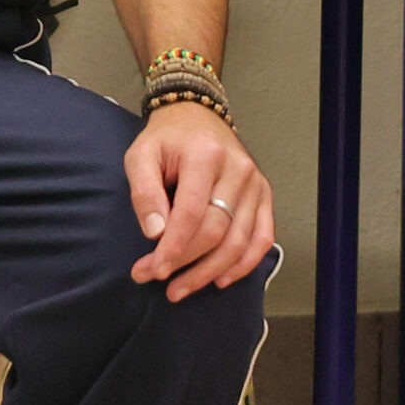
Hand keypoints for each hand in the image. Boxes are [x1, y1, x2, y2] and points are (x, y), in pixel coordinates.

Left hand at [124, 105, 275, 298]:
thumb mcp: (141, 155)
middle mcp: (237, 170)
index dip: (174, 247)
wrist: (197, 115)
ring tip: (181, 289)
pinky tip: (220, 279)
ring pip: (239, 242)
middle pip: (216, 231)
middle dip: (185, 263)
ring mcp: (255, 184)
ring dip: (210, 272)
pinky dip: (244, 265)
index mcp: (205, 156)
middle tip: (158, 280)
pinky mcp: (264, 196)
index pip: (191, 212)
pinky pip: (262, 239)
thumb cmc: (167, 139)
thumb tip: (155, 234)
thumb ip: (144, 192)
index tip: (153, 270)